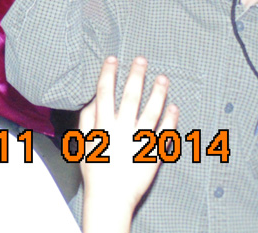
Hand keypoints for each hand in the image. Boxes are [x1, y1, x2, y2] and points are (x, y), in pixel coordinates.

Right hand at [80, 57, 177, 232]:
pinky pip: (165, 133)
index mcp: (102, 125)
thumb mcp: (83, 142)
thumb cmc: (95, 170)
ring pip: (150, 111)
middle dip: (135, 76)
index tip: (113, 59)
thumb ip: (87, 119)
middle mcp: (121, 130)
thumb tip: (92, 100)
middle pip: (129, 97)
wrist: (110, 197)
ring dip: (157, 93)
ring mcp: (139, 141)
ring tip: (162, 78)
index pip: (104, 92)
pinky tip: (174, 106)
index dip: (108, 74)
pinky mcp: (153, 153)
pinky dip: (170, 119)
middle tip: (141, 60)